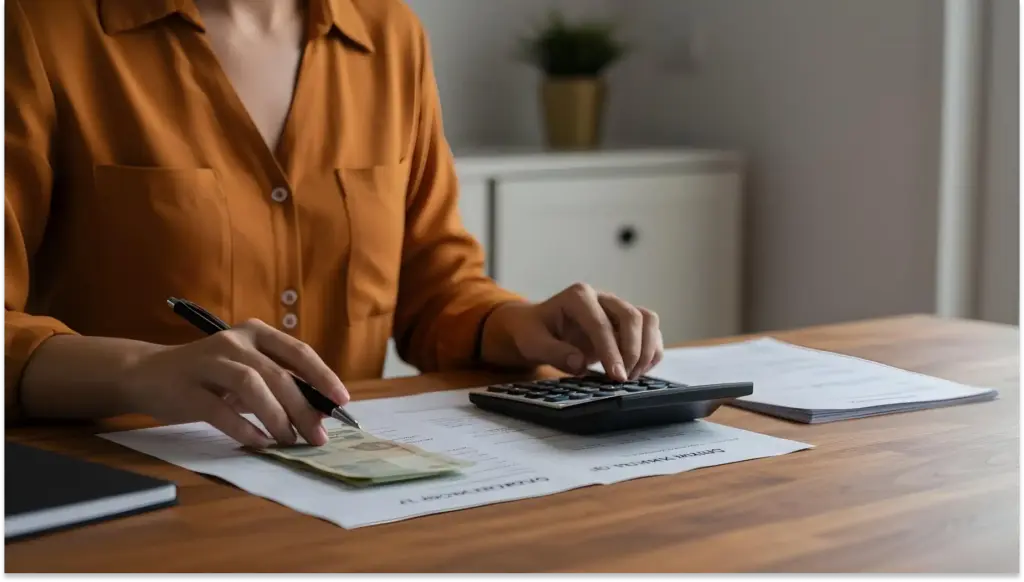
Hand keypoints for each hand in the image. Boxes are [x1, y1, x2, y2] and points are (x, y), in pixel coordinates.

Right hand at [117, 319, 348, 447]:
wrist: (147, 374)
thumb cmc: (208, 376)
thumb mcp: (246, 371)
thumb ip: (278, 385)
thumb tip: (319, 412)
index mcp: (254, 333)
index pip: (298, 352)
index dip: (323, 376)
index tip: (342, 401)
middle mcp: (233, 341)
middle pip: (278, 374)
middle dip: (304, 408)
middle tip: (318, 436)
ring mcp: (208, 362)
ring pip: (252, 386)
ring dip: (276, 417)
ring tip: (289, 441)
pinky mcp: (186, 388)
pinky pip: (220, 410)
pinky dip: (244, 428)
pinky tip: (260, 443)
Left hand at [481, 283, 664, 380]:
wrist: (537, 326)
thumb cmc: (534, 332)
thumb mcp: (532, 342)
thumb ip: (553, 352)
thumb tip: (579, 363)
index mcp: (578, 296)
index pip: (601, 323)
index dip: (611, 351)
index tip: (616, 376)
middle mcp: (602, 297)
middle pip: (632, 316)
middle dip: (633, 350)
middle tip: (623, 378)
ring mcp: (617, 308)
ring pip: (648, 320)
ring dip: (646, 350)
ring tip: (632, 376)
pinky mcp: (626, 322)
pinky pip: (651, 332)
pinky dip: (651, 352)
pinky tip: (638, 371)